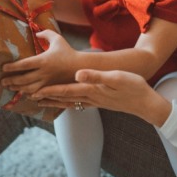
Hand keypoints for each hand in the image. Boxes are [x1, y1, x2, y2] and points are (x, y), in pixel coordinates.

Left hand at [0, 29, 78, 93]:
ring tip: (10, 87)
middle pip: (22, 79)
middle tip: (2, 80)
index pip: (23, 64)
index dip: (11, 67)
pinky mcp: (51, 89)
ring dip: (17, 88)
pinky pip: (37, 94)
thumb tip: (36, 33)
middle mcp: (43, 73)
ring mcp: (47, 82)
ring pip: (28, 89)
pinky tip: (24, 93)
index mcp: (43, 60)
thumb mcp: (57, 39)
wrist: (81, 67)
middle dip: (10, 80)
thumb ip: (46, 34)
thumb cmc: (68, 51)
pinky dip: (29, 94)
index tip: (3, 68)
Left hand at [31, 69, 172, 126]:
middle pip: (64, 98)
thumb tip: (78, 73)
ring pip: (70, 102)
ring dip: (55, 102)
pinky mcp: (101, 102)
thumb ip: (96, 76)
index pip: (66, 91)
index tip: (35, 92)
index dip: (50, 91)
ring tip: (42, 102)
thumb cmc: (133, 87)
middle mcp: (91, 98)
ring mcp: (96, 102)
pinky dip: (68, 103)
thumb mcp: (116, 77)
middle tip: (30, 98)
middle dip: (47, 98)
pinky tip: (67, 103)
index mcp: (93, 90)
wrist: (146, 102)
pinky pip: (79, 103)